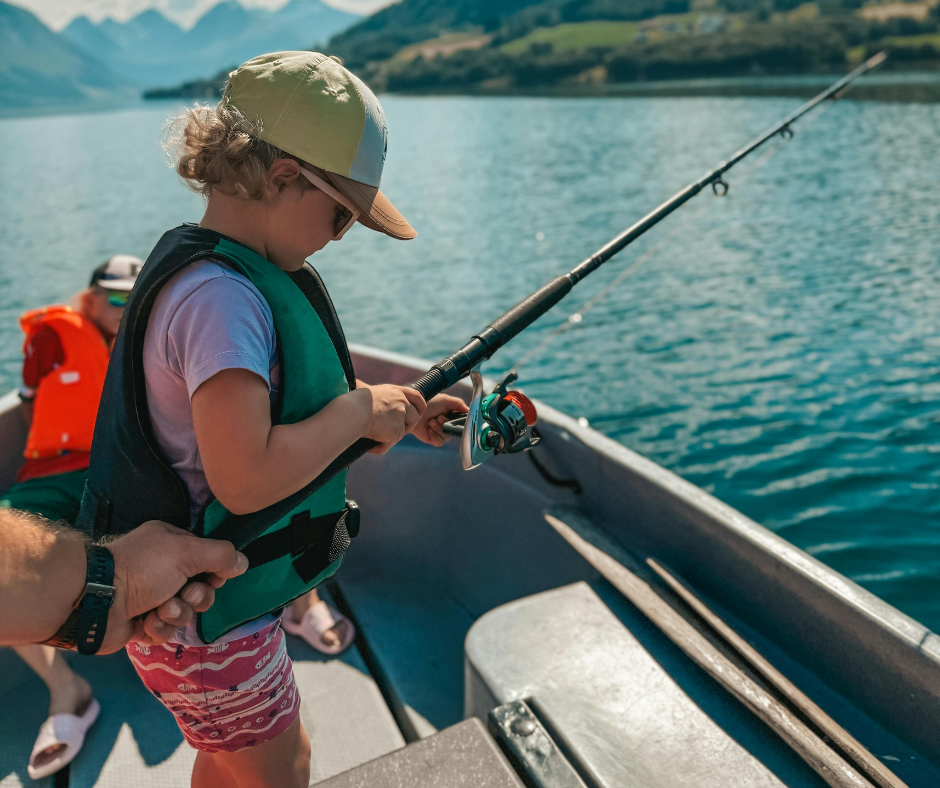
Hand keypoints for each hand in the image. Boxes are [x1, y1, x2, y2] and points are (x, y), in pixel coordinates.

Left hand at [103, 521, 247, 652]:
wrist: (97, 600)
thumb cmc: (142, 568)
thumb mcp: (188, 552)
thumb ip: (220, 555)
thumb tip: (243, 562)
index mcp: (171, 546)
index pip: (207, 559)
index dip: (215, 572)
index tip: (215, 576)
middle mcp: (162, 570)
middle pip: (201, 589)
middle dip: (196, 596)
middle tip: (185, 593)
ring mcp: (151, 597)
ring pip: (184, 612)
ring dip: (177, 612)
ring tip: (160, 609)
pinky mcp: (142, 623)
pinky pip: (166, 630)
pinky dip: (159, 627)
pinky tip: (146, 621)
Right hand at [357, 384, 425, 453]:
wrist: (353, 412)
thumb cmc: (353, 404)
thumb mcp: (371, 396)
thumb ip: (383, 402)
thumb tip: (382, 413)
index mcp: (395, 391)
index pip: (416, 396)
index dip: (419, 405)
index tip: (418, 412)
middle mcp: (401, 402)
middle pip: (415, 416)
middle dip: (408, 426)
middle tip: (395, 431)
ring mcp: (401, 416)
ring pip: (402, 432)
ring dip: (391, 437)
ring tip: (376, 438)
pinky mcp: (397, 431)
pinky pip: (389, 444)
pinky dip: (380, 447)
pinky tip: (370, 447)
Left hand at [411, 393, 467, 446]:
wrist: (413, 408)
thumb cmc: (429, 401)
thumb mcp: (446, 400)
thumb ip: (460, 404)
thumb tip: (470, 412)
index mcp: (451, 415)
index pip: (462, 423)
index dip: (461, 424)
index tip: (459, 421)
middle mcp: (446, 424)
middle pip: (455, 431)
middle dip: (446, 424)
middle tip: (438, 417)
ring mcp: (438, 432)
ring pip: (447, 437)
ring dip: (439, 429)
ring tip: (431, 421)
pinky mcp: (431, 438)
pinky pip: (439, 442)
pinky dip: (435, 435)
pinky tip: (429, 429)